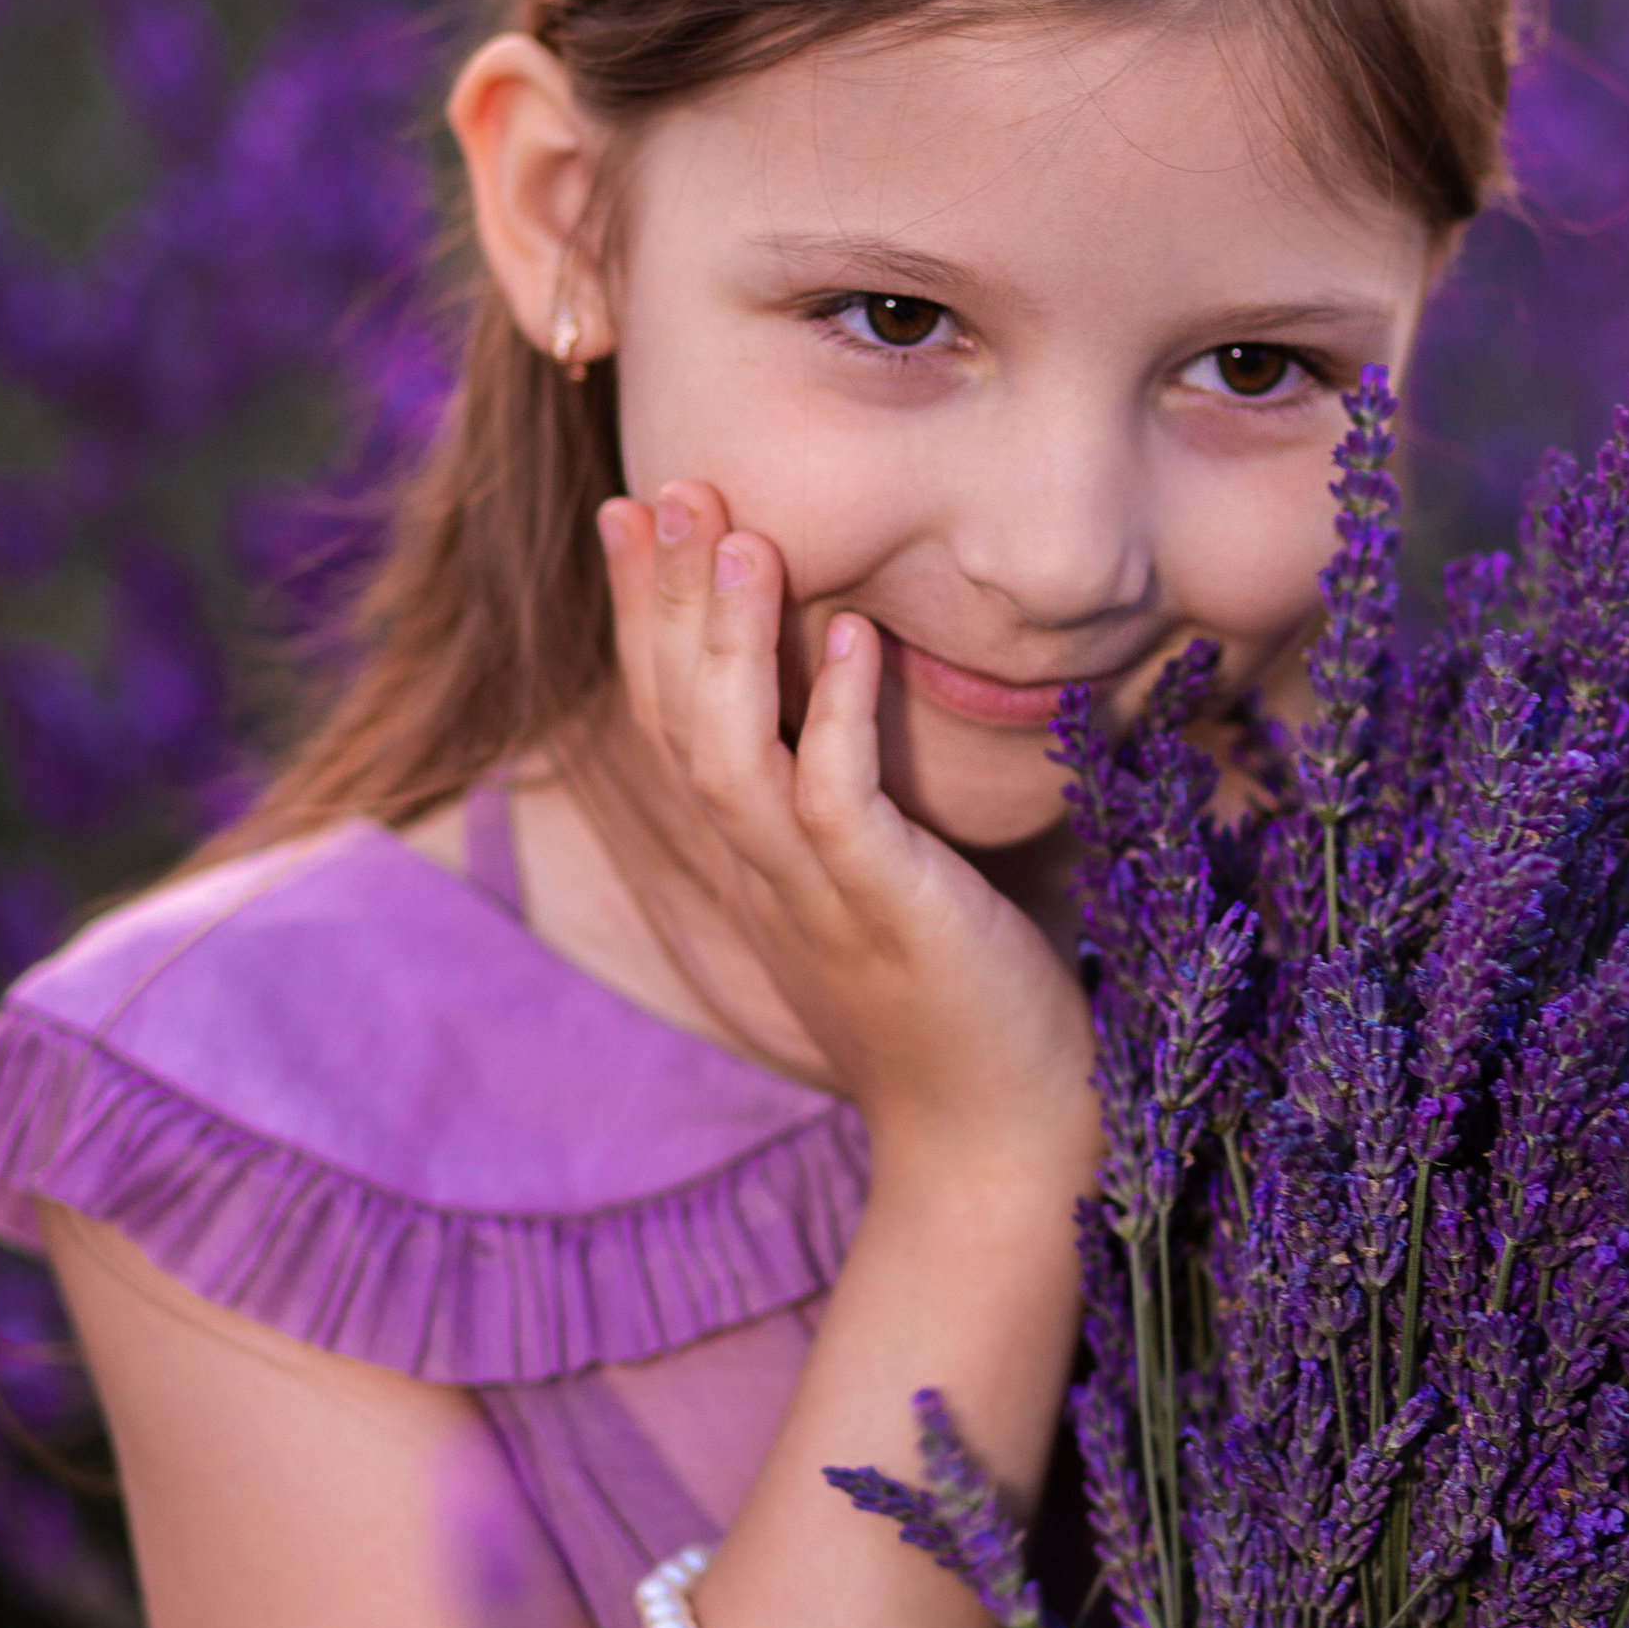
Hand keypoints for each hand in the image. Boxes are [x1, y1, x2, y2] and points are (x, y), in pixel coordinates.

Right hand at [597, 481, 1096, 1181]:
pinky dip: (836, 717)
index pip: (670, 718)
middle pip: (675, 719)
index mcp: (754, 865)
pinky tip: (850, 637)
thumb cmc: (963, 1012)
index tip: (630, 511)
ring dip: (725, 640)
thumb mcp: (885, 891)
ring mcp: (814, 898)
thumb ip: (855, 809)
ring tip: (734, 532)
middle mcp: (761, 876)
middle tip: (655, 482)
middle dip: (657, 600)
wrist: (998, 1144)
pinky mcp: (885, 916)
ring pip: (731, 754)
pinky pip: (837, 804)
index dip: (640, 615)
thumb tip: (861, 702)